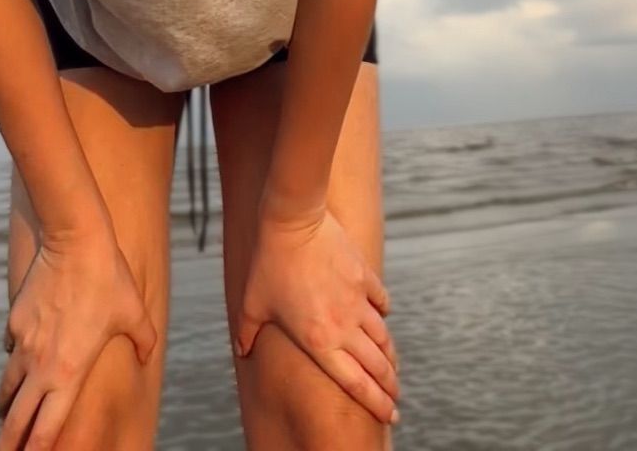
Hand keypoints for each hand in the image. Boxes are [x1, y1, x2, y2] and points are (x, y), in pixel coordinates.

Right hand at [0, 225, 155, 449]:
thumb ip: (144, 341)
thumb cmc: (109, 278)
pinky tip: (20, 356)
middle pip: (15, 422)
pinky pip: (11, 349)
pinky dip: (14, 359)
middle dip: (7, 446)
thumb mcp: (135, 312)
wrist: (75, 240)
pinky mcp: (14, 321)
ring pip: (8, 389)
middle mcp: (41, 367)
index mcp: (69, 375)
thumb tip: (148, 355)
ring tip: (6, 417)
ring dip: (7, 407)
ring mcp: (23, 345)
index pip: (46, 432)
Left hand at [234, 204, 399, 426]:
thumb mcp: (252, 303)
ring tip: (391, 366)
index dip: (377, 403)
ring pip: (382, 337)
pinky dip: (383, 313)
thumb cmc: (269, 263)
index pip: (356, 383)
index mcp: (319, 342)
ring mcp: (357, 301)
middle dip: (390, 386)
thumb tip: (241, 350)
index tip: (390, 415)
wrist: (294, 221)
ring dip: (389, 355)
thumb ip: (247, 332)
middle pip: (377, 366)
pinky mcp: (364, 276)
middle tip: (395, 397)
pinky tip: (382, 316)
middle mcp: (344, 327)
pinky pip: (381, 301)